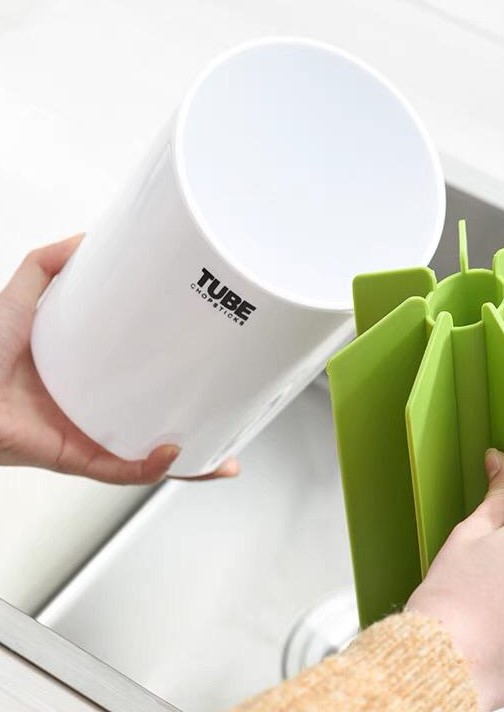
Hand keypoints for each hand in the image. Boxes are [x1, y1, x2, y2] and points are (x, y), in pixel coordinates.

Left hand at [0, 235, 238, 483]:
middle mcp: (97, 409)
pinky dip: (150, 466)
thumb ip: (49, 264)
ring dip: (191, 462)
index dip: (181, 376)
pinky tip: (173, 453)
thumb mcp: (19, 295)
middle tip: (233, 420)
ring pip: (151, 458)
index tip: (212, 363)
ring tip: (222, 456)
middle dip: (201, 432)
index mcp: (91, 376)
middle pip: (160, 423)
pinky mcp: (77, 458)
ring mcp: (91, 437)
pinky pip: (122, 470)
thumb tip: (88, 240)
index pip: (147, 378)